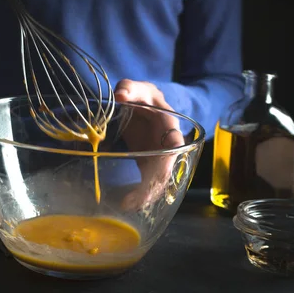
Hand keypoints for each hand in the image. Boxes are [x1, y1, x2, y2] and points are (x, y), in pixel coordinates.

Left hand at [114, 80, 185, 209]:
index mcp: (170, 127)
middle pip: (166, 171)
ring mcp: (160, 158)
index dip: (165, 164)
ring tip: (127, 206)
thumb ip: (130, 88)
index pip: (173, 146)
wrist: (147, 106)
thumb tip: (120, 95)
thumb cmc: (144, 97)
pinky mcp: (149, 165)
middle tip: (132, 202)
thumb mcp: (139, 88)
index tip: (154, 177)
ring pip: (158, 182)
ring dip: (145, 196)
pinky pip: (147, 183)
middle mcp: (170, 146)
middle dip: (152, 188)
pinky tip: (127, 204)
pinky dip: (139, 195)